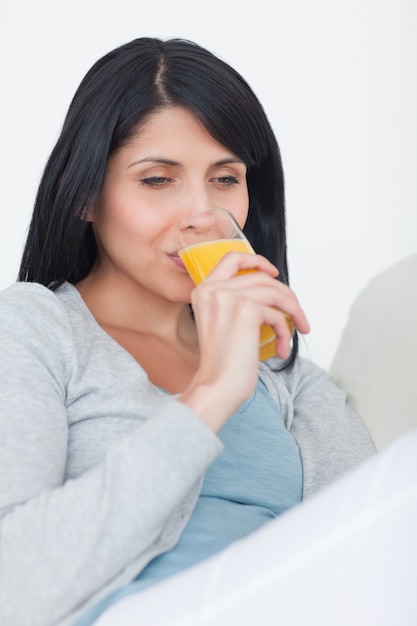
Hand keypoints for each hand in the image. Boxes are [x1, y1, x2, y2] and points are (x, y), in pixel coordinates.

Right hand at [179, 252, 309, 430]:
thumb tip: (273, 291)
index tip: (273, 273)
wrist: (217, 386)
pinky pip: (276, 314)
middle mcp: (213, 289)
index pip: (231, 258)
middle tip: (296, 314)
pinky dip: (285, 331)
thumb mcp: (223, 323)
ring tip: (298, 329)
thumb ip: (237, 302)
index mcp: (203, 291)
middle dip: (285, 295)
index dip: (256, 260)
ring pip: (274, 292)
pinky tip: (281, 349)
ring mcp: (228, 297)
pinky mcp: (246, 310)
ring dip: (292, 311)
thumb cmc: (223, 363)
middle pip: (260, 277)